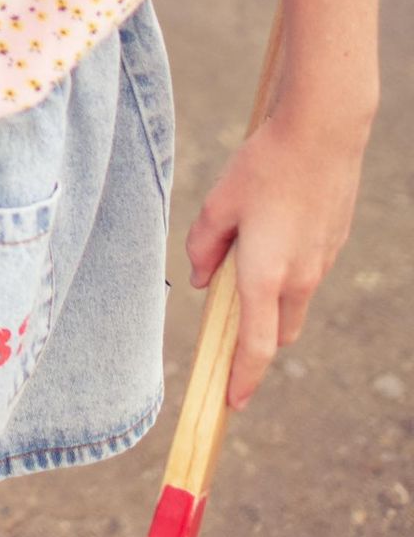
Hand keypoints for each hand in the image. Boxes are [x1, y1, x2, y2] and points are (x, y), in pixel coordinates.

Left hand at [185, 107, 368, 408]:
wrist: (324, 134)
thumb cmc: (264, 166)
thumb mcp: (219, 204)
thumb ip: (204, 247)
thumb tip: (203, 282)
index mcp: (266, 276)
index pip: (255, 347)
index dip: (242, 379)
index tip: (231, 403)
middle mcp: (300, 279)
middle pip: (277, 333)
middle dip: (254, 344)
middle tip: (228, 338)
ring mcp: (322, 263)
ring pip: (294, 305)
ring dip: (271, 306)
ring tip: (245, 270)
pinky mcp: (334, 244)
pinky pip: (307, 275)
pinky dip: (287, 275)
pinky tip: (272, 234)